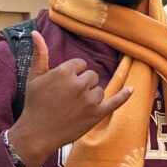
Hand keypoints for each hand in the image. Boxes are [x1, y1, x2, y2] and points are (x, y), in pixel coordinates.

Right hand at [6, 31, 131, 166]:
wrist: (37, 133)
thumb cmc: (34, 104)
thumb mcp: (34, 77)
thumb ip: (40, 54)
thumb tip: (36, 32)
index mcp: (65, 71)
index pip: (81, 64)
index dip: (73, 73)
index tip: (64, 84)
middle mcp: (80, 84)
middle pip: (92, 76)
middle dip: (82, 84)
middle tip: (68, 97)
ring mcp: (90, 100)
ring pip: (99, 89)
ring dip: (90, 95)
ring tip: (74, 106)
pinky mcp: (97, 114)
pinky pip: (115, 101)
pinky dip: (124, 96)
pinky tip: (131, 89)